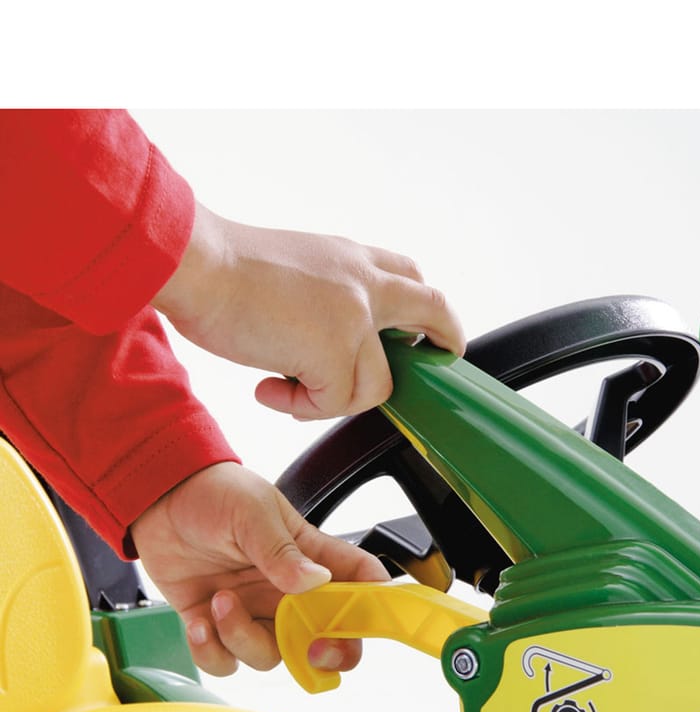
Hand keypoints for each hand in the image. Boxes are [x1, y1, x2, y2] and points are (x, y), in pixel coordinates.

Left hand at [130, 462, 388, 675]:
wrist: (157, 496)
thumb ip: (282, 551)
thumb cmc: (215, 492)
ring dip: (243, 638)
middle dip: (321, 654)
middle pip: (324, 639)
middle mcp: (288, 591)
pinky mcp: (215, 623)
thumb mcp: (252, 512)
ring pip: (270, 655)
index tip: (358, 625)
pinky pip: (224, 661)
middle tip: (308, 649)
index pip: (360, 585)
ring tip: (220, 601)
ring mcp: (253, 610)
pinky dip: (210, 650)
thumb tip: (315, 582)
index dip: (372, 611)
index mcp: (311, 558)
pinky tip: (198, 620)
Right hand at [152, 203, 465, 418]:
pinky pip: (333, 403)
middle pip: (433, 309)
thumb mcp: (291, 272)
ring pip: (377, 385)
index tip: (422, 331)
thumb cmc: (223, 271)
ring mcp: (355, 316)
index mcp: (350, 260)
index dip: (422, 308)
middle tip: (444, 359)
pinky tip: (266, 389)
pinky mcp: (336, 349)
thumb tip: (324, 345)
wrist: (197, 264)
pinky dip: (299, 407)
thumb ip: (324, 301)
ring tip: (284, 389)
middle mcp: (363, 282)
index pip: (408, 278)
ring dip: (332, 400)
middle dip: (445, 338)